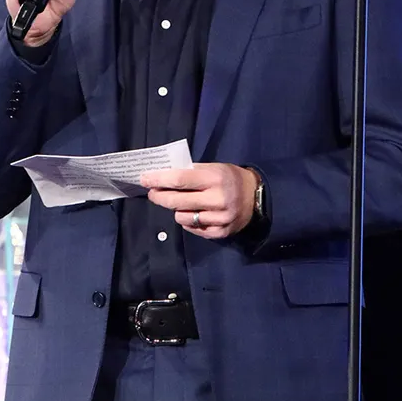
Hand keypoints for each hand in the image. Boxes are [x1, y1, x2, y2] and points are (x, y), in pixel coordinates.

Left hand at [140, 163, 258, 239]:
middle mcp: (217, 199)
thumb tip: (163, 176)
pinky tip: (193, 214)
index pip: (180, 179)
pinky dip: (188, 221)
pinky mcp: (220, 232)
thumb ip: (192, 172)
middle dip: (159, 197)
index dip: (159, 180)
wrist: (257, 197)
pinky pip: (193, 229)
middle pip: (177, 201)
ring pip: (182, 217)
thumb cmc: (230, 178)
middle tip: (153, 193)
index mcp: (215, 178)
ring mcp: (219, 218)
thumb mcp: (214, 167)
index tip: (144, 179)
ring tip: (181, 203)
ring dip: (177, 210)